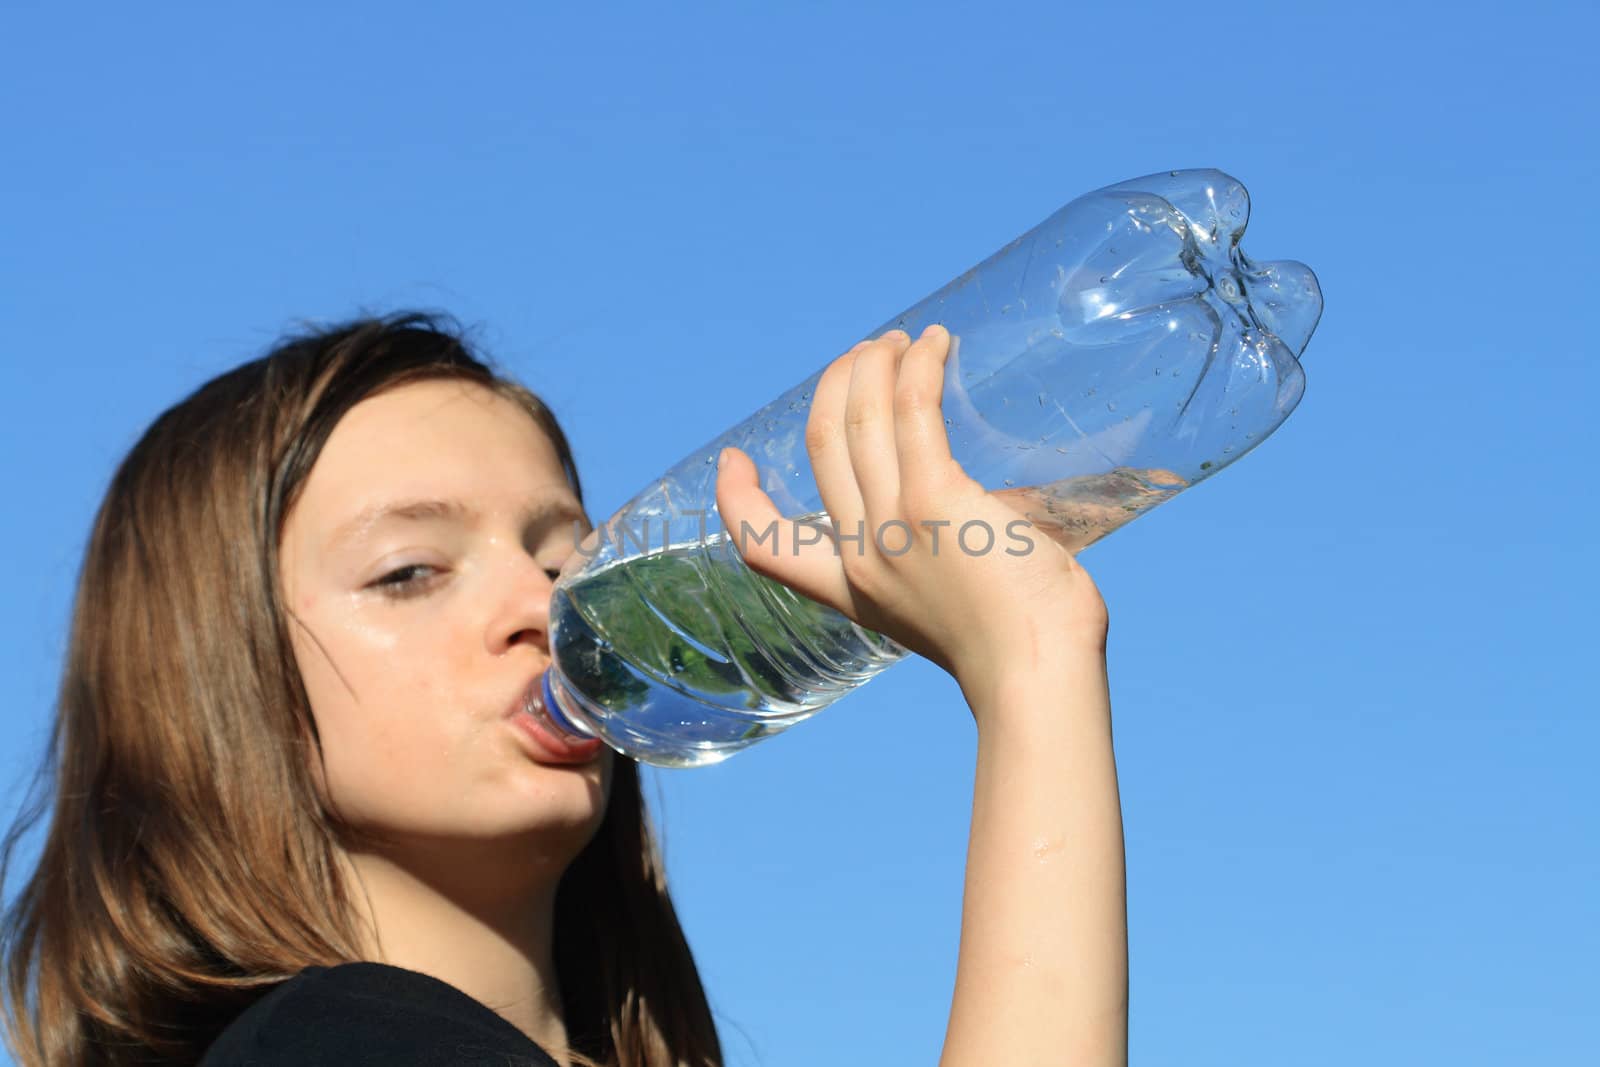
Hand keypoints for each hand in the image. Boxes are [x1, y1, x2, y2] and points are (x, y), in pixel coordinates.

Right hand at [713, 325, 1108, 710]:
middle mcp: (861, 555)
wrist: (1038, 676)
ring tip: (906, 339)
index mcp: (854, 591)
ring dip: (876, 363)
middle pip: (822, 444)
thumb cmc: (1022, 651)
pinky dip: (918, 367)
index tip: (734, 459)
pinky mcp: (934, 499)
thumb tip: (996, 514)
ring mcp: (892, 526)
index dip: (737, 499)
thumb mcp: (953, 609)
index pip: (765, 547)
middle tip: (873, 354)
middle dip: (839, 385)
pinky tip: (936, 343)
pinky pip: (911, 410)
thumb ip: (947, 562)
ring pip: (859, 418)